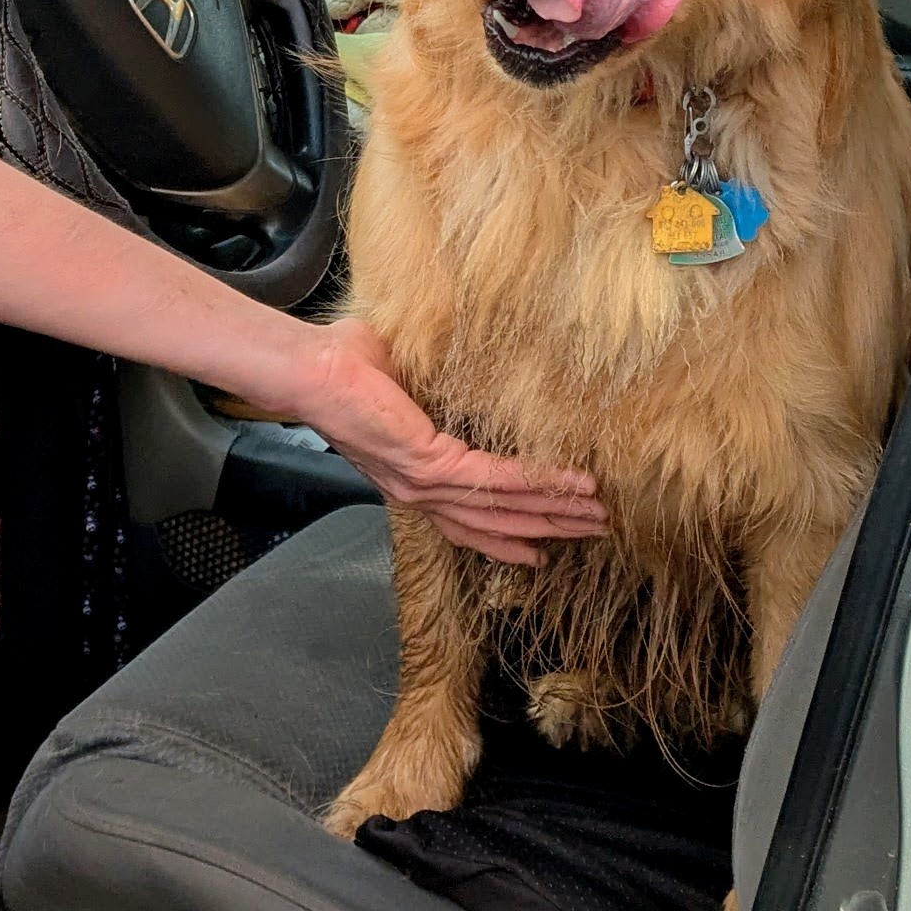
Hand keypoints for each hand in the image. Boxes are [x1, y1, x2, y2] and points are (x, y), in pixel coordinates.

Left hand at [295, 320, 606, 562]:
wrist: (313, 369)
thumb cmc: (344, 365)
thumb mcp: (401, 380)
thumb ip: (431, 388)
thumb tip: (456, 360)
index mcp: (410, 479)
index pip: (465, 521)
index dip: (505, 538)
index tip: (540, 550)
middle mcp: (419, 492)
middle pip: (494, 524)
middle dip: (547, 529)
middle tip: (593, 532)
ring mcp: (425, 483)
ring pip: (504, 508)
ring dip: (555, 513)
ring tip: (598, 515)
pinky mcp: (432, 464)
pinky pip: (499, 479)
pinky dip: (541, 483)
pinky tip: (575, 483)